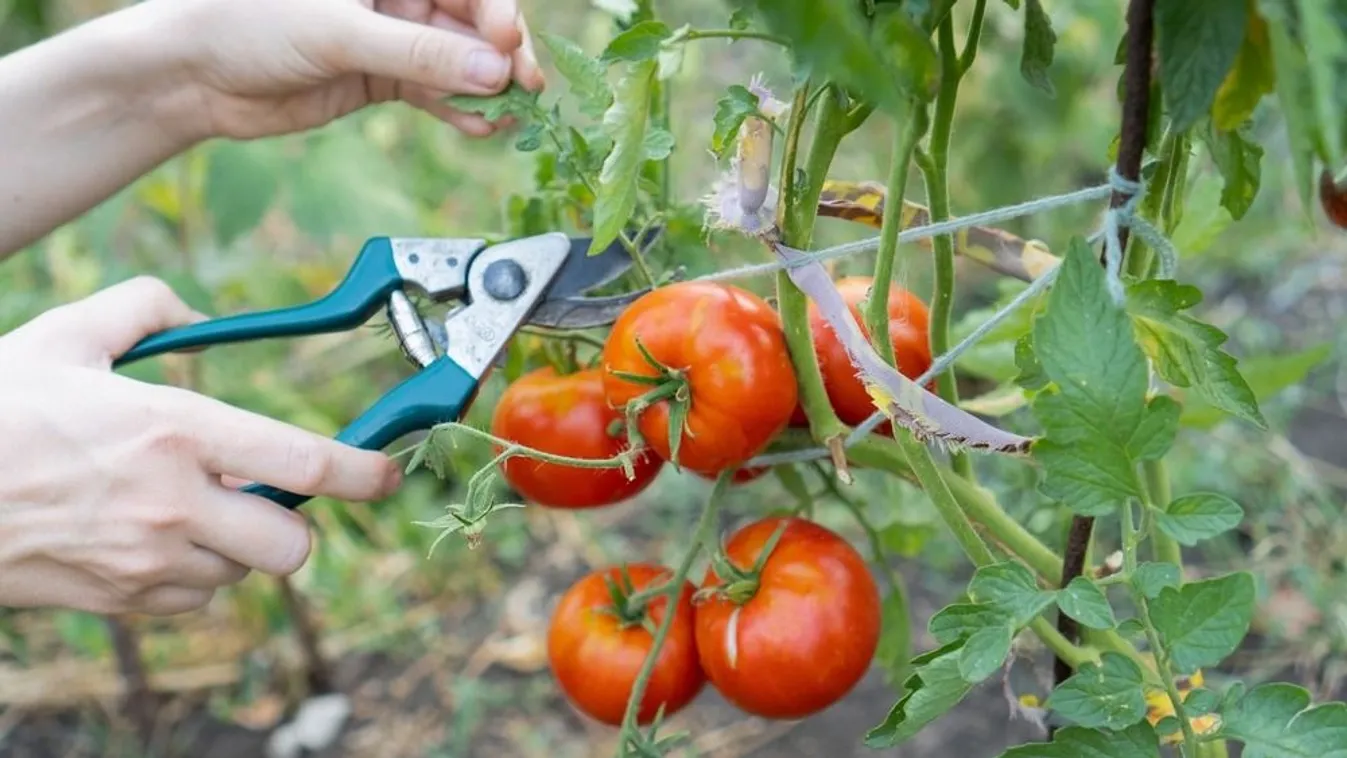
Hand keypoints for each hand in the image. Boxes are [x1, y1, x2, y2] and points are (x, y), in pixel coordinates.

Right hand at [0, 277, 401, 614]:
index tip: (387, 472)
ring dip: (235, 546)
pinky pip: (193, 598)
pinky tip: (150, 538)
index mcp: (174, 430)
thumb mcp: (67, 336)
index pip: (305, 464)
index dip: (364, 472)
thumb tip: (195, 314)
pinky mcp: (120, 600)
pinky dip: (191, 574)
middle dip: (292, 524)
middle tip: (259, 492)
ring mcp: (146, 560)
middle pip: (292, 546)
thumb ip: (145, 307)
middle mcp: (173, 502)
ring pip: (241, 574)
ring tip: (183, 508)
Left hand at [162, 0, 544, 140]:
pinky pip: (435, 92)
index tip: (508, 47)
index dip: (496, 12)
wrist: (194, 74)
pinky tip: (480, 126)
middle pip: (472, 22)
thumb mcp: (339, 33)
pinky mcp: (380, 77)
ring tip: (508, 119)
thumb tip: (493, 72)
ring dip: (485, 89)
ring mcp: (390, 37)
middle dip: (502, 56)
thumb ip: (417, 55)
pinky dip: (459, 109)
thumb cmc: (248, 22)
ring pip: (458, 61)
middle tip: (525, 91)